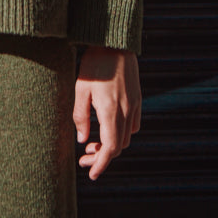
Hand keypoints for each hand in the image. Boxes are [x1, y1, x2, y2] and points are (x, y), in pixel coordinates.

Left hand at [72, 46, 140, 180]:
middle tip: (84, 159)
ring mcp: (134, 105)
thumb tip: (82, 140)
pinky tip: (107, 128)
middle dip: (102, 157)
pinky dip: (121, 133)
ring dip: (111, 146)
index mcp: (111, 111)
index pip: (110, 148)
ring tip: (92, 144)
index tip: (92, 174)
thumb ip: (81, 116)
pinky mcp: (137, 99)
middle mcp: (126, 111)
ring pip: (126, 137)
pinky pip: (133, 124)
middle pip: (119, 146)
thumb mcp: (80, 89)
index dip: (101, 164)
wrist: (114, 42)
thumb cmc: (94, 64)